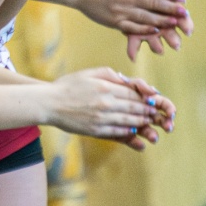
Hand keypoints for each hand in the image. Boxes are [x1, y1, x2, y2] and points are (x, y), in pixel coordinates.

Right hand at [44, 68, 175, 150]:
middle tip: (157, 114)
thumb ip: (110, 74)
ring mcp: (101, 118)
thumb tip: (127, 80)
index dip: (146, 98)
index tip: (154, 101)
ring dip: (142, 123)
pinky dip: (128, 133)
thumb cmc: (68, 86)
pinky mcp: (96, 130)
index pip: (132, 94)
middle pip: (134, 108)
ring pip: (129, 122)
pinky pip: (117, 132)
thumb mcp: (89, 73)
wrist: (48, 103)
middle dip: (148, 111)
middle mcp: (105, 103)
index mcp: (105, 87)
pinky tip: (134, 132)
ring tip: (149, 123)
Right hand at [73, 0, 193, 58]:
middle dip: (171, 9)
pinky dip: (145, 30)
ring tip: (175, 24)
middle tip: (185, 14)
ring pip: (146, 17)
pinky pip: (132, 27)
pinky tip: (156, 31)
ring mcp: (120, 9)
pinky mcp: (113, 20)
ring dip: (163, 21)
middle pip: (154, 3)